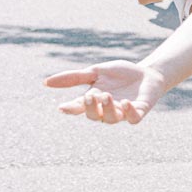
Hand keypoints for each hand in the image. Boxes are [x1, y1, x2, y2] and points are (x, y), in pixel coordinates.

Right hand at [45, 60, 166, 124]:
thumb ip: (73, 77)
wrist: (147, 73)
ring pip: (112, 119)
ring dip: (107, 109)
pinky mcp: (139, 111)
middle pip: (95, 116)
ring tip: (106, 96)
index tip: (63, 107)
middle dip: (91, 108)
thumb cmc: (119, 74)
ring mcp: (123, 112)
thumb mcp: (95, 71)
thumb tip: (45, 82)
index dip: (72, 109)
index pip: (79, 108)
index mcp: (94, 100)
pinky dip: (129, 113)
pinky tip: (126, 103)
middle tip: (90, 96)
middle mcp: (107, 109)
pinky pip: (133, 118)